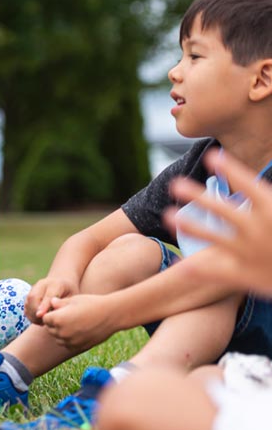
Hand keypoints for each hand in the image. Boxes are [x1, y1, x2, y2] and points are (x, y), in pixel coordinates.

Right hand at [25, 277, 78, 324]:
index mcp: (56, 284)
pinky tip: (38, 320)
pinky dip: (30, 314)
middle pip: (34, 297)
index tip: (40, 315)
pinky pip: (26, 305)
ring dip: (32, 314)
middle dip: (35, 311)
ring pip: (28, 301)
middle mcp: (43, 284)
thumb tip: (54, 314)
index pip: (48, 295)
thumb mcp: (73, 297)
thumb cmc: (70, 293)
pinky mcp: (30, 293)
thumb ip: (63, 304)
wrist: (63, 281)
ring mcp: (35, 288)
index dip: (43, 306)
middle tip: (44, 322)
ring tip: (42, 322)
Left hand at [41, 294, 116, 350]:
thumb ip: (59, 303)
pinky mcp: (79, 347)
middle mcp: (62, 333)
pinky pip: (68, 345)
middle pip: (50, 329)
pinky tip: (79, 330)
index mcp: (57, 319)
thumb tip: (51, 303)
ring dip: (61, 332)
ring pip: (58, 338)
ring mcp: (70, 342)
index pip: (45, 318)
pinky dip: (70, 339)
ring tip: (74, 323)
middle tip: (67, 316)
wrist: (112, 315)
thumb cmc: (91, 303)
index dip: (51, 313)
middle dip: (55, 323)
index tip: (59, 310)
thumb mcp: (73, 300)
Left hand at [166, 151, 271, 295]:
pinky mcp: (245, 275)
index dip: (231, 169)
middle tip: (175, 184)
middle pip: (223, 210)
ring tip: (168, 216)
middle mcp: (260, 230)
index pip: (249, 184)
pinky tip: (179, 263)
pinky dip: (196, 268)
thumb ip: (269, 195)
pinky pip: (215, 271)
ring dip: (190, 227)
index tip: (212, 155)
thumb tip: (259, 174)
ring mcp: (250, 253)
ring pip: (213, 238)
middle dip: (197, 196)